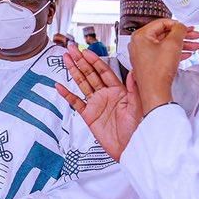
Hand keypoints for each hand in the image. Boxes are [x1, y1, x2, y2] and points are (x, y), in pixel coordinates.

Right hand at [56, 45, 141, 160]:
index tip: (87, 51)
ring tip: (66, 60)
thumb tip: (133, 72)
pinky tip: (60, 86)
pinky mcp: (89, 115)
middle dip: (80, 61)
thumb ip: (134, 88)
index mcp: (118, 91)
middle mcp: (106, 95)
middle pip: (90, 74)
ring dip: (73, 71)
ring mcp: (96, 104)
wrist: (130, 148)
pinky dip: (67, 94)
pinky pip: (76, 102)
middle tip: (72, 50)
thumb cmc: (138, 129)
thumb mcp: (138, 106)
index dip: (94, 61)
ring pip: (82, 83)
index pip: (104, 71)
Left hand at [127, 19, 198, 112]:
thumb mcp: (173, 44)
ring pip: (165, 44)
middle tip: (193, 34)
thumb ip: (179, 30)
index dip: (177, 24)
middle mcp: (138, 44)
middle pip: (163, 34)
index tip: (186, 27)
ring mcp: (142, 55)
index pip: (161, 22)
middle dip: (181, 35)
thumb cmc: (158, 72)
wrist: (155, 92)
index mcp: (140, 36)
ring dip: (181, 44)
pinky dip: (175, 52)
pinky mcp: (147, 63)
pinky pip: (162, 53)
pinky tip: (185, 54)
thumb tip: (180, 26)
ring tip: (194, 45)